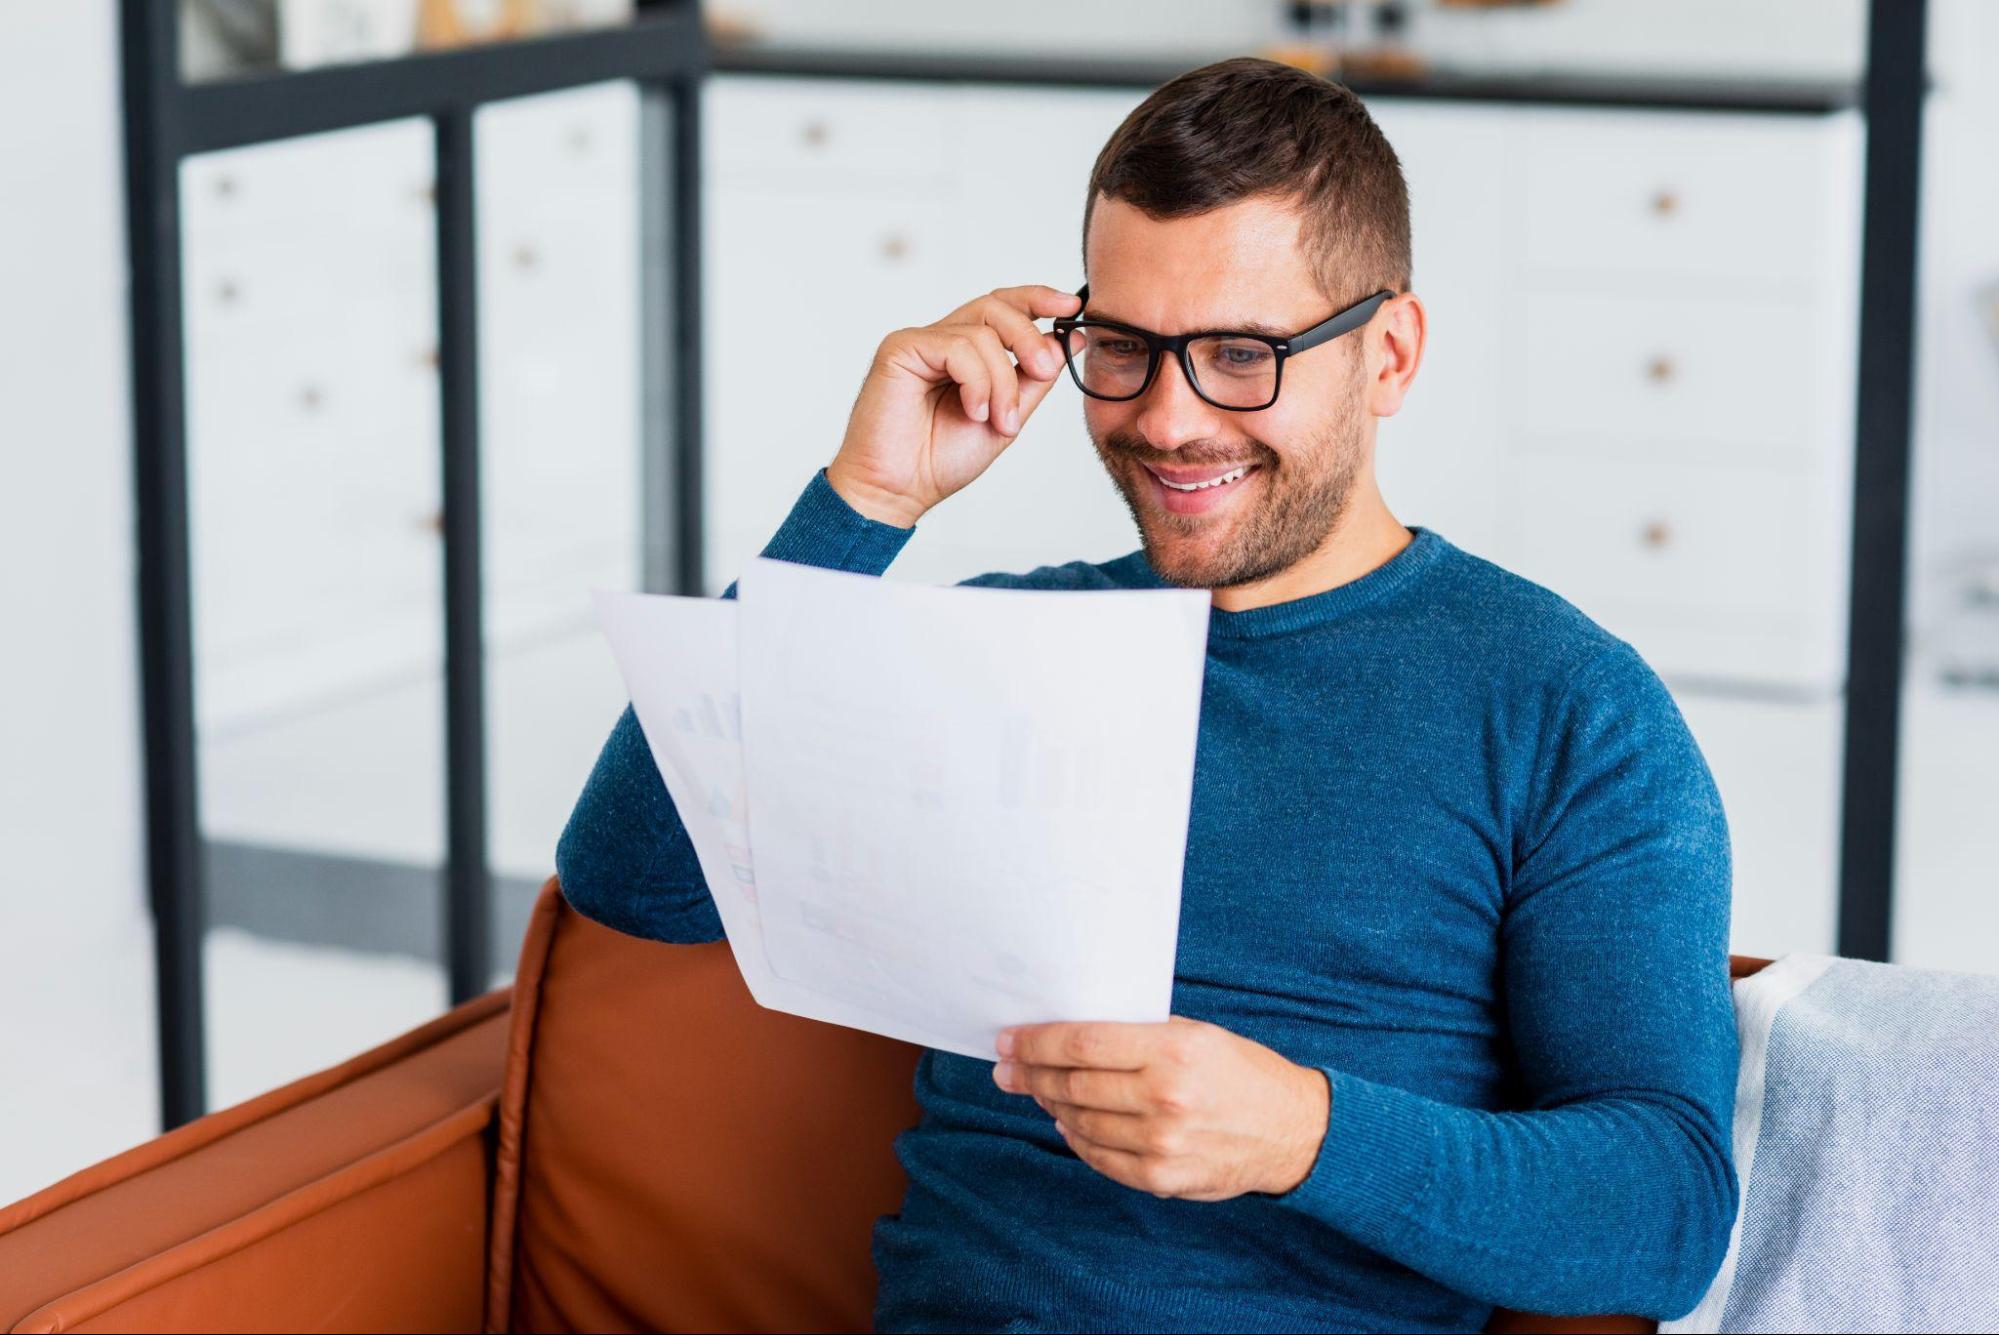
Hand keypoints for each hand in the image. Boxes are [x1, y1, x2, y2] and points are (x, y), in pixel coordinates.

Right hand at [825, 285, 1081, 527]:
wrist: (899, 490)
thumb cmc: (941, 459)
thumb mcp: (1007, 417)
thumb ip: (1034, 379)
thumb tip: (1068, 339)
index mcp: (966, 353)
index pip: (1005, 308)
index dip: (1038, 299)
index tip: (1072, 307)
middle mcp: (942, 340)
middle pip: (996, 306)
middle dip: (1029, 337)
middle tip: (1044, 370)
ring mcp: (920, 342)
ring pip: (982, 334)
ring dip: (1003, 381)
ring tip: (1000, 420)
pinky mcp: (901, 348)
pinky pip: (957, 348)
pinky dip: (977, 382)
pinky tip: (973, 411)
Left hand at [991, 1017, 1330, 1201]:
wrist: (1292, 1129)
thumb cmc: (1241, 1072)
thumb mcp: (1195, 1034)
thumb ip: (1137, 1036)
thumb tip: (1069, 1038)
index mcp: (1173, 1050)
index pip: (1082, 1044)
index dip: (1036, 1042)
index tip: (1008, 1040)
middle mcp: (1164, 1097)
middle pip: (1073, 1084)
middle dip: (1030, 1074)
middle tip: (1007, 1068)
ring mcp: (1161, 1143)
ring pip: (1080, 1122)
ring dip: (1050, 1104)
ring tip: (1036, 1091)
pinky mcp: (1161, 1178)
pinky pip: (1099, 1157)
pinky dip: (1076, 1138)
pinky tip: (1066, 1123)